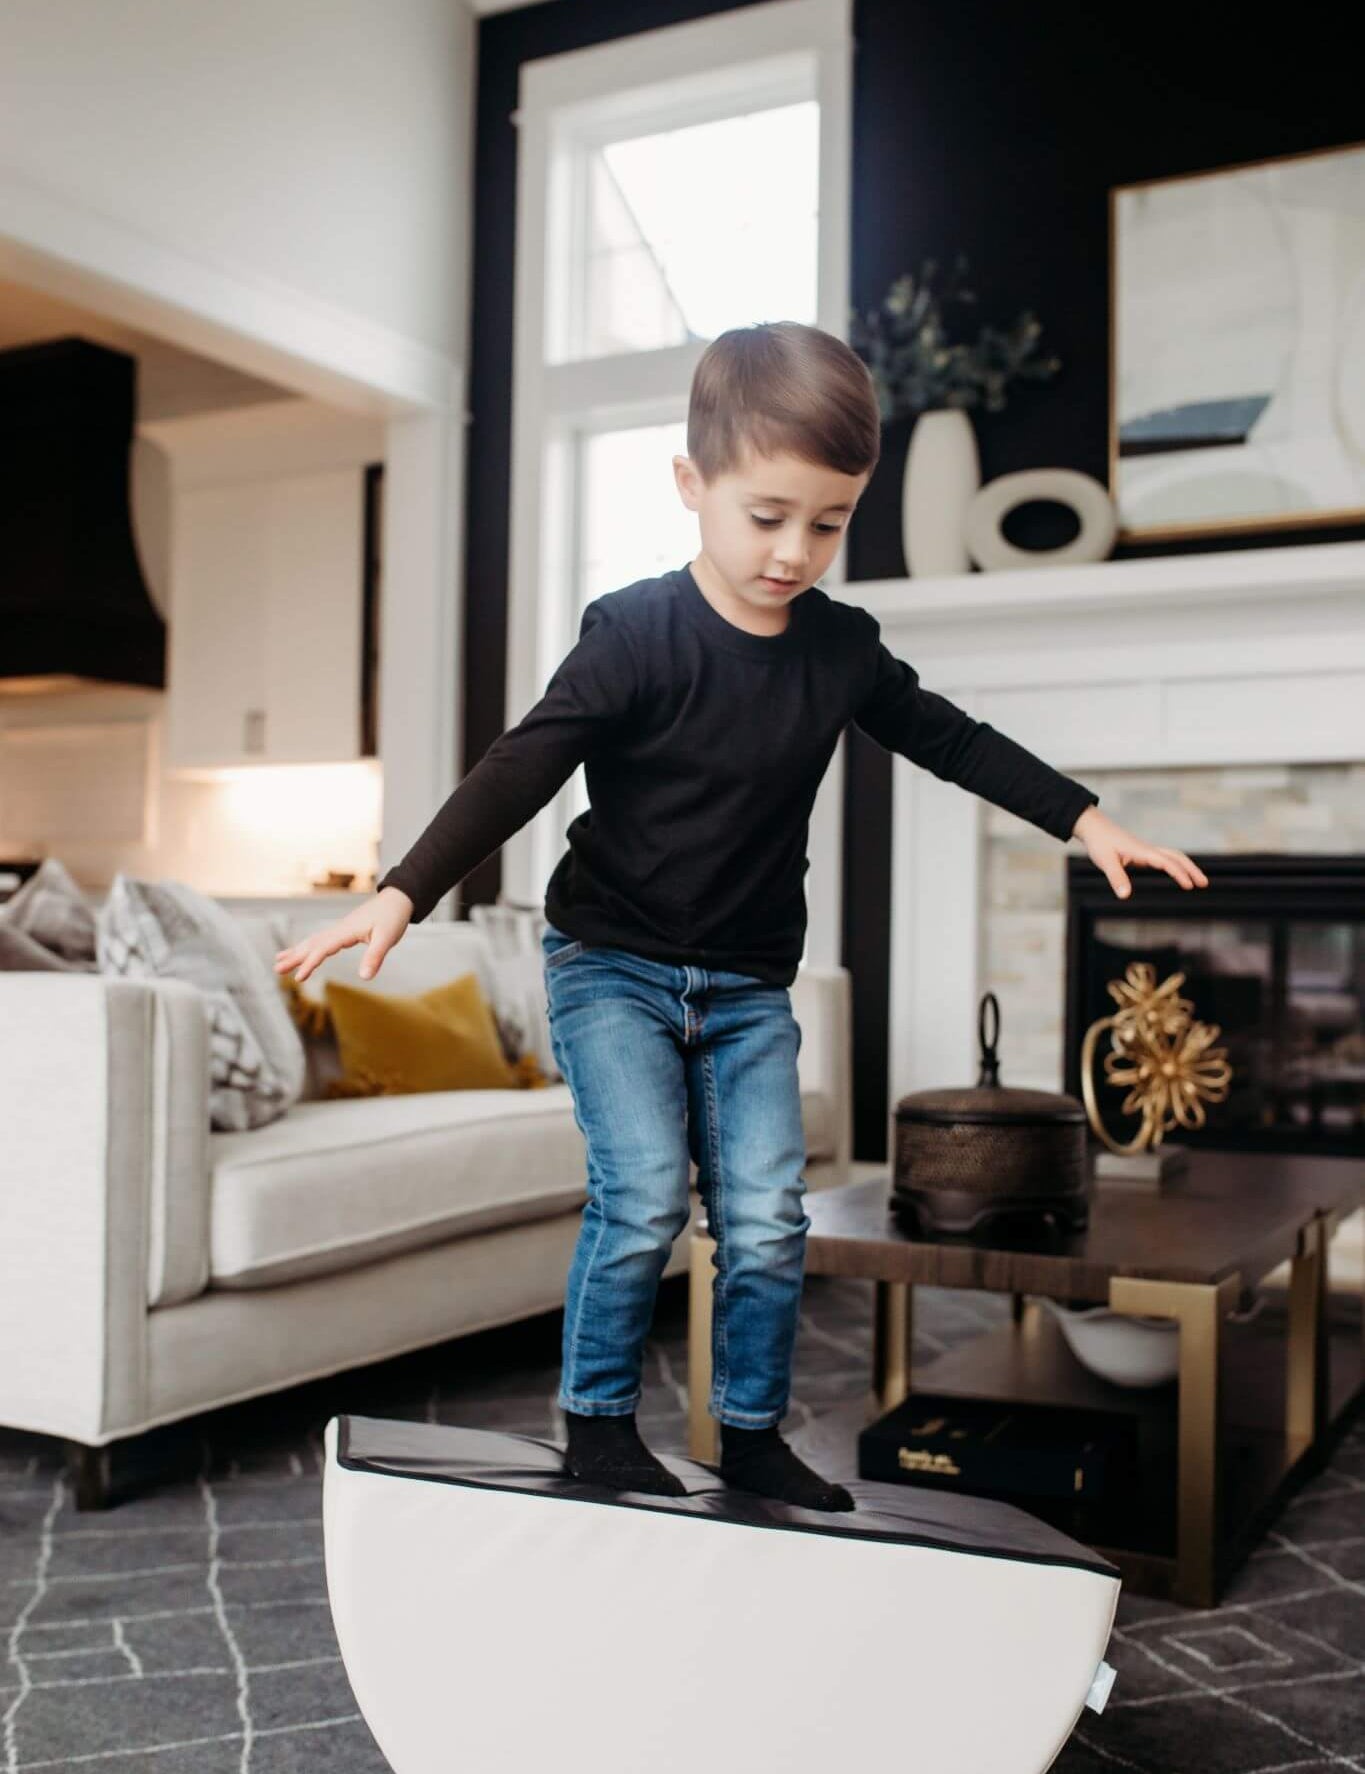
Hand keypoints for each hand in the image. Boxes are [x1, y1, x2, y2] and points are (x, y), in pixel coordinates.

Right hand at [273, 886, 413, 984]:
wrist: (398, 899)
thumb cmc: (393, 917)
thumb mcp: (387, 939)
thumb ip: (375, 957)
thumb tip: (364, 978)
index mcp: (346, 931)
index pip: (322, 949)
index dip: (309, 964)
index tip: (298, 978)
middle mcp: (339, 929)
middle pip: (311, 944)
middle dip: (294, 957)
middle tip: (276, 969)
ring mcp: (340, 929)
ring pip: (314, 941)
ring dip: (297, 951)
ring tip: (279, 961)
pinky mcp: (344, 930)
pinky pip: (322, 940)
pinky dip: (309, 947)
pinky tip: (304, 951)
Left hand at [1071, 806, 1208, 899]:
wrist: (1094, 828)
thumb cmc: (1100, 843)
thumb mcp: (1105, 861)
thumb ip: (1116, 878)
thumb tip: (1125, 896)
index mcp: (1143, 851)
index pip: (1167, 862)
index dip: (1179, 874)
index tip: (1189, 886)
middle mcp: (1148, 850)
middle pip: (1177, 857)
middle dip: (1192, 870)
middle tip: (1205, 884)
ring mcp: (1147, 851)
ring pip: (1173, 856)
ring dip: (1187, 866)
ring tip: (1198, 881)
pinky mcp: (1143, 853)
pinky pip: (1165, 858)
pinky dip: (1176, 865)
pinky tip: (1177, 874)